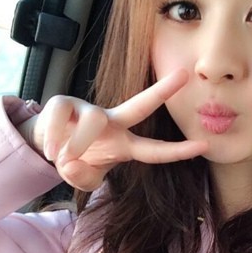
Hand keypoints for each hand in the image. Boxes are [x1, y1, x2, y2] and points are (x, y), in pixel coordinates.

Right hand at [18, 70, 206, 190]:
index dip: (177, 151)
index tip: (204, 146)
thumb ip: (83, 178)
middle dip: (162, 91)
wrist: (46, 145)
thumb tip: (73, 162)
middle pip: (141, 105)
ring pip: (93, 120)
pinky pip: (60, 116)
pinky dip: (53, 137)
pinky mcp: (64, 103)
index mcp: (123, 144)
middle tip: (184, 74)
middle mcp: (112, 123)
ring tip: (64, 157)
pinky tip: (51, 149)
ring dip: (78, 144)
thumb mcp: (83, 178)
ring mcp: (88, 110)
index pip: (154, 150)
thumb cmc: (75, 160)